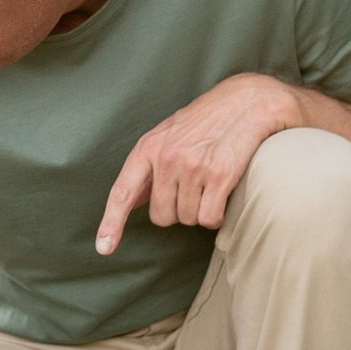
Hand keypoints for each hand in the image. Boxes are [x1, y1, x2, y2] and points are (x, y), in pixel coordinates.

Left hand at [97, 73, 300, 253]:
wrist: (247, 102)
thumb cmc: (206, 121)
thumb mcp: (168, 135)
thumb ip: (149, 167)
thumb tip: (131, 201)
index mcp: (148, 147)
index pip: (123, 191)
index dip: (111, 222)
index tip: (103, 248)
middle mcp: (167, 158)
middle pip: (162, 216)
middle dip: (176, 211)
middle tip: (192, 188)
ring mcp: (193, 166)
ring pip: (188, 219)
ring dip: (200, 211)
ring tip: (209, 183)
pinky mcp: (219, 175)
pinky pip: (209, 218)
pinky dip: (217, 215)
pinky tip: (222, 194)